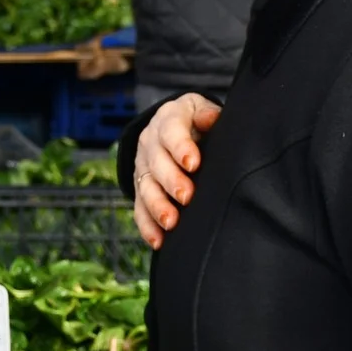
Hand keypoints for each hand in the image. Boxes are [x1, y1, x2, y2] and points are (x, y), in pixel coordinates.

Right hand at [132, 94, 221, 249]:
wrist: (173, 128)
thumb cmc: (197, 122)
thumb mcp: (202, 110)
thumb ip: (208, 115)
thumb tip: (212, 119)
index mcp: (168, 119)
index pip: (171, 131)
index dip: (180, 147)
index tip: (193, 163)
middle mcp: (150, 142)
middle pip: (156, 163)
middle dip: (170, 181)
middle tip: (187, 196)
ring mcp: (143, 167)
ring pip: (146, 188)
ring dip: (157, 206)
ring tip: (171, 222)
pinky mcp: (141, 189)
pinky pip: (139, 209)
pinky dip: (148, 226)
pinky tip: (158, 240)